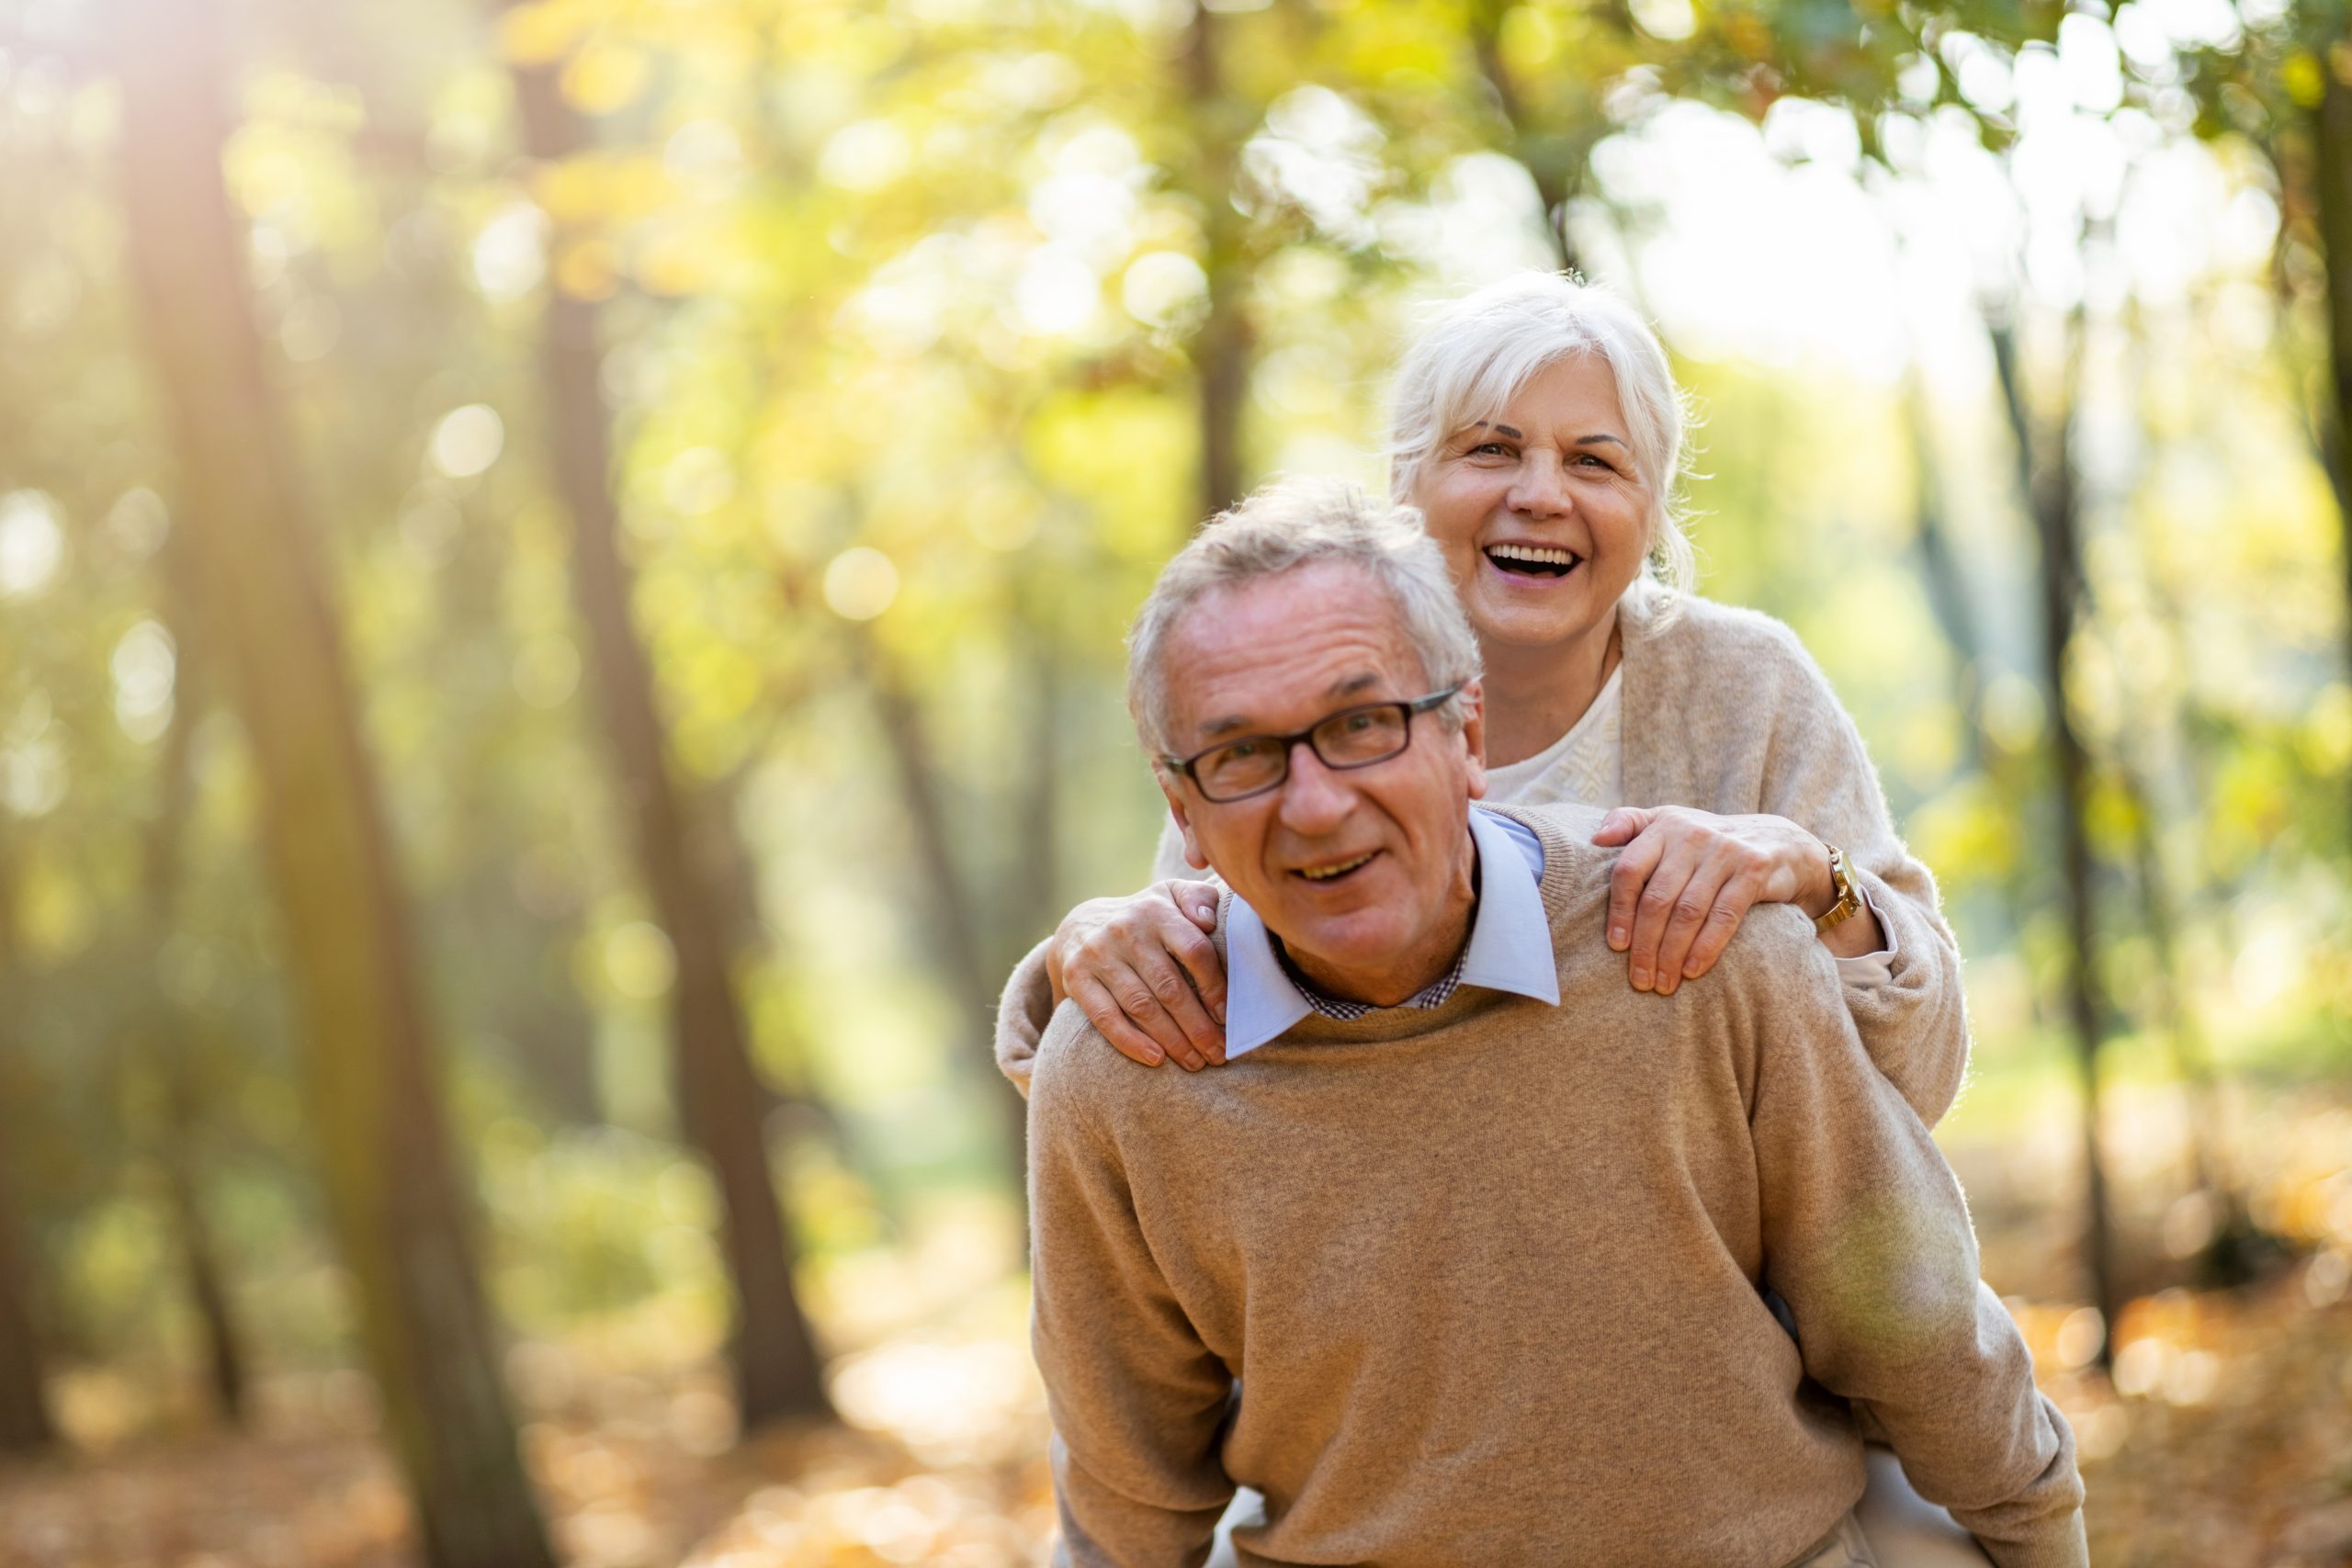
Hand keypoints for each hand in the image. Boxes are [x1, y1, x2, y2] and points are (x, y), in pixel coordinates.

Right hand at [1044, 880, 1227, 1069]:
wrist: (1079, 924)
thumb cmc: (1142, 918)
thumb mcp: (1171, 896)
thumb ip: (1198, 899)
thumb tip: (1209, 921)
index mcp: (1156, 910)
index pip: (1194, 951)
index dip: (1214, 987)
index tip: (1228, 1018)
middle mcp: (1125, 930)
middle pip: (1169, 986)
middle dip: (1198, 1026)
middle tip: (1218, 1053)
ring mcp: (1098, 954)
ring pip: (1141, 1006)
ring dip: (1172, 1039)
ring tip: (1194, 1062)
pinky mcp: (1076, 977)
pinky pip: (1106, 1016)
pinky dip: (1131, 1041)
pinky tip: (1155, 1059)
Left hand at [1591, 807, 1834, 994]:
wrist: (1781, 842)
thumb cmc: (1708, 843)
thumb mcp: (1670, 822)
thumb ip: (1630, 823)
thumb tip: (1596, 838)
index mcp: (1664, 825)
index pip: (1630, 870)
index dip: (1619, 911)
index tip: (1616, 946)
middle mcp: (1692, 834)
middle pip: (1657, 898)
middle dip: (1645, 945)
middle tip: (1639, 980)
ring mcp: (1725, 851)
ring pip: (1688, 911)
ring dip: (1672, 954)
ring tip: (1663, 983)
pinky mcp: (1754, 868)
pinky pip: (1724, 915)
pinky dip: (1706, 947)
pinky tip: (1693, 970)